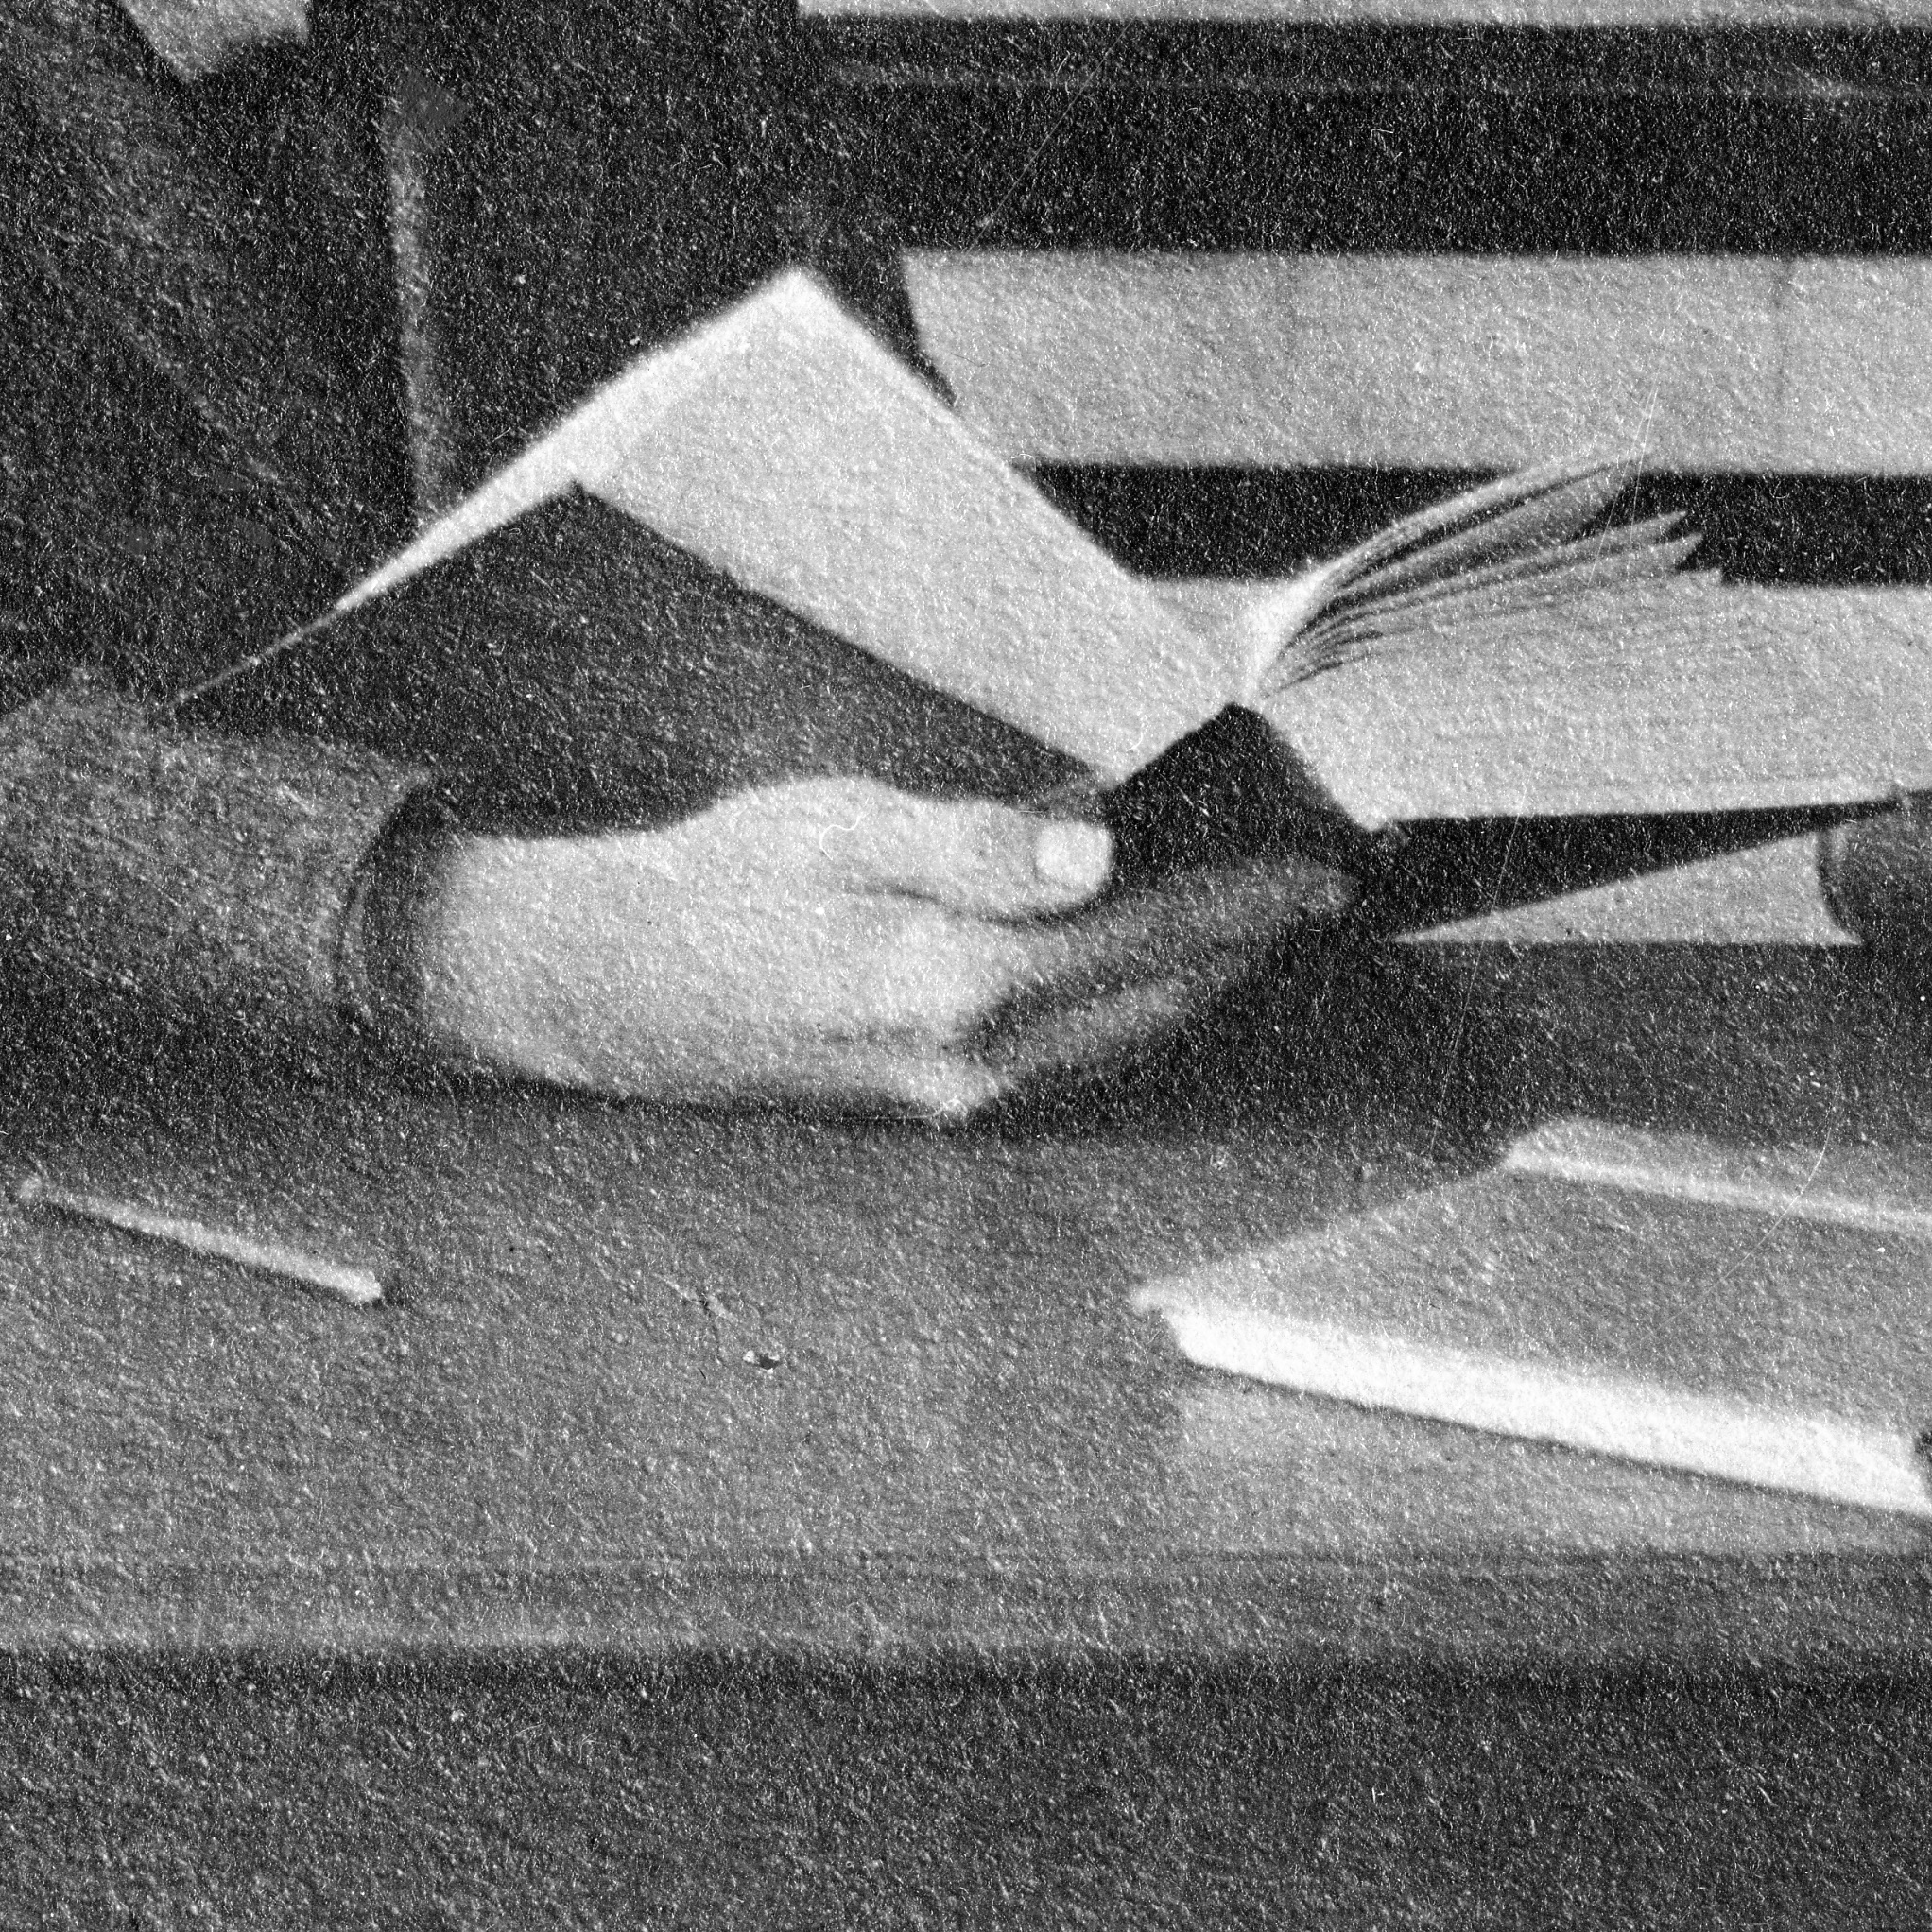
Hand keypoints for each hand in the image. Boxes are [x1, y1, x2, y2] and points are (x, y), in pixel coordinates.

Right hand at [385, 775, 1351, 1122]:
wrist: (607, 990)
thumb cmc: (716, 883)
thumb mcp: (836, 824)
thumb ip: (975, 840)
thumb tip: (1104, 847)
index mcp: (954, 982)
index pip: (1150, 940)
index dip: (1246, 904)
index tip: (1324, 870)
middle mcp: (972, 1063)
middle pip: (1160, 1003)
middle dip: (1246, 947)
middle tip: (1317, 886)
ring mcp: (955, 1100)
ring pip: (1126, 1040)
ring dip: (1200, 981)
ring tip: (1258, 918)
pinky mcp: (935, 1107)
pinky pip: (1075, 1058)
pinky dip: (1135, 1006)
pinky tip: (1150, 961)